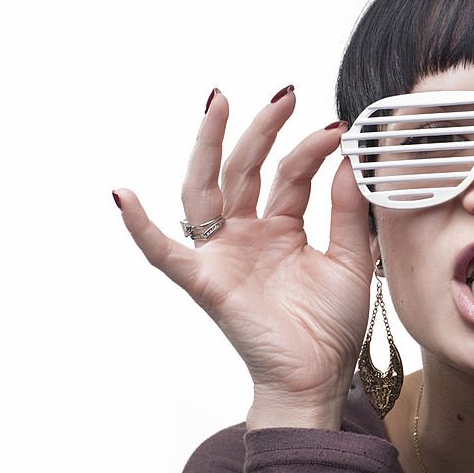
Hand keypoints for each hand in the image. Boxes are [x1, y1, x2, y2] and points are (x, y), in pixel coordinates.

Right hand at [114, 88, 371, 427]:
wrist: (319, 377)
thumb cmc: (330, 325)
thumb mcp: (350, 259)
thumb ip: (346, 213)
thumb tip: (351, 161)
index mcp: (280, 228)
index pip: (290, 175)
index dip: (310, 150)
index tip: (338, 128)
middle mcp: (247, 234)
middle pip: (245, 170)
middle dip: (262, 130)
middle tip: (284, 95)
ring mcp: (224, 254)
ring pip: (207, 191)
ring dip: (208, 148)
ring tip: (217, 104)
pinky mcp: (207, 281)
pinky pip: (165, 254)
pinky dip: (141, 227)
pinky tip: (122, 196)